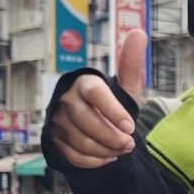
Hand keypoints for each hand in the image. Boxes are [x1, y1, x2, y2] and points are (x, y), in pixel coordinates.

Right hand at [49, 30, 146, 167]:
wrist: (94, 122)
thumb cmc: (111, 102)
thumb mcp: (125, 86)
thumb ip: (131, 63)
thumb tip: (139, 32)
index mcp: (84, 83)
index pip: (95, 93)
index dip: (113, 111)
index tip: (130, 126)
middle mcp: (66, 100)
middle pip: (87, 121)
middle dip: (112, 137)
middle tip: (129, 144)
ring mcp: (57, 120)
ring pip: (81, 141)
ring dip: (107, 150)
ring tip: (121, 149)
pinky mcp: (54, 140)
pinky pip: (75, 156)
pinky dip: (95, 161)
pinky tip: (107, 156)